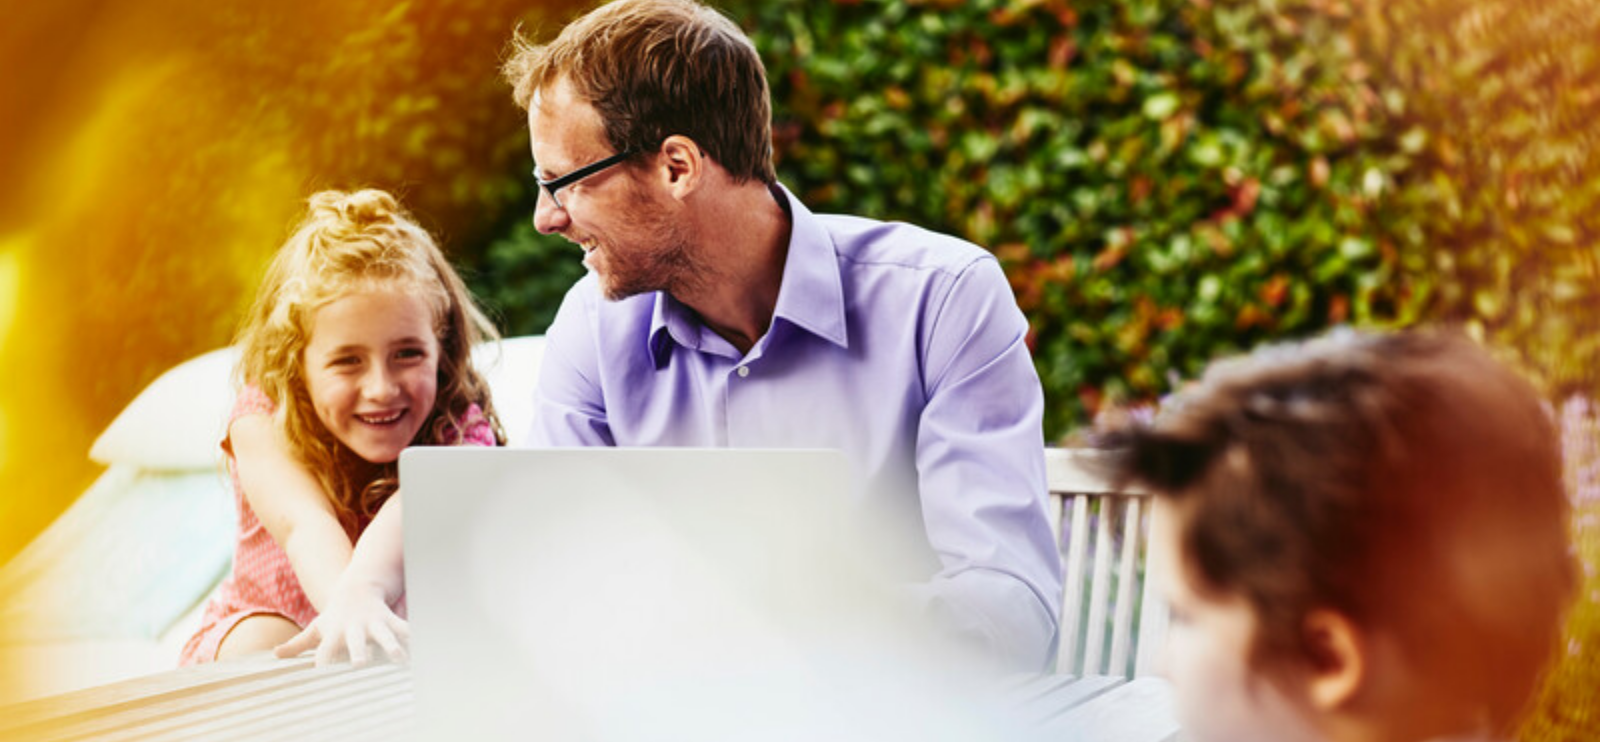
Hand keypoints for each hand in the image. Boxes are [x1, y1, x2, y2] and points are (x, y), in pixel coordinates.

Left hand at [274, 583, 408, 666]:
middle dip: (359, 652)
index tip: (322, 677)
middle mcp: (354, 629)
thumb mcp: (316, 628)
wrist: (357, 588)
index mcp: (334, 634)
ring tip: (400, 658)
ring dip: (392, 646)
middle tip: (360, 664)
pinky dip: (413, 637)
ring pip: (384, 634)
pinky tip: (423, 647)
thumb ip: (298, 644)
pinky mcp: (390, 620)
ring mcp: (373, 624)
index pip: (325, 651)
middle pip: (355, 642)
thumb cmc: (334, 616)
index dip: (323, 663)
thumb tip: (276, 655)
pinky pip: (403, 628)